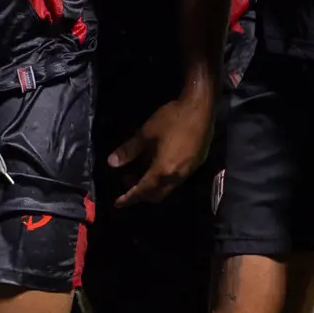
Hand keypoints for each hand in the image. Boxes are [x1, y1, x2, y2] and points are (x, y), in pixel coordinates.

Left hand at [108, 89, 214, 206]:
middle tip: (127, 182)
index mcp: (163, 171)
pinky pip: (176, 179)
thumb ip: (129, 150)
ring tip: (140, 171)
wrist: (201, 109)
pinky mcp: (195, 165)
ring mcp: (188, 172)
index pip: (142, 191)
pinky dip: (163, 178)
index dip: (129, 198)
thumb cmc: (172, 120)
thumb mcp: (146, 133)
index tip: (117, 203)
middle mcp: (176, 177)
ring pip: (167, 187)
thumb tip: (112, 163)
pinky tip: (157, 163)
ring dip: (152, 185)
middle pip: (156, 195)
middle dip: (141, 194)